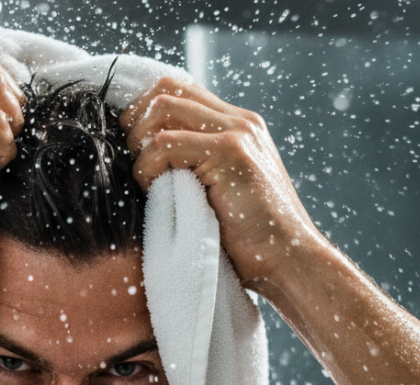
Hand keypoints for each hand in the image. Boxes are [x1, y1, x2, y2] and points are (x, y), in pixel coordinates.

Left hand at [120, 77, 328, 291]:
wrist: (288, 260)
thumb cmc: (247, 239)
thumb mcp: (216, 192)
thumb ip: (193, 167)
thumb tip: (143, 160)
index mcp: (236, 126)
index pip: (177, 90)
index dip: (143, 113)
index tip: (131, 149)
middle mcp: (239, 121)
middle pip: (164, 89)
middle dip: (134, 123)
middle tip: (133, 163)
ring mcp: (237, 132)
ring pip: (161, 108)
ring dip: (140, 145)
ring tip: (147, 180)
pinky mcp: (230, 152)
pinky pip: (165, 143)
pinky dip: (147, 167)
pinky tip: (155, 191)